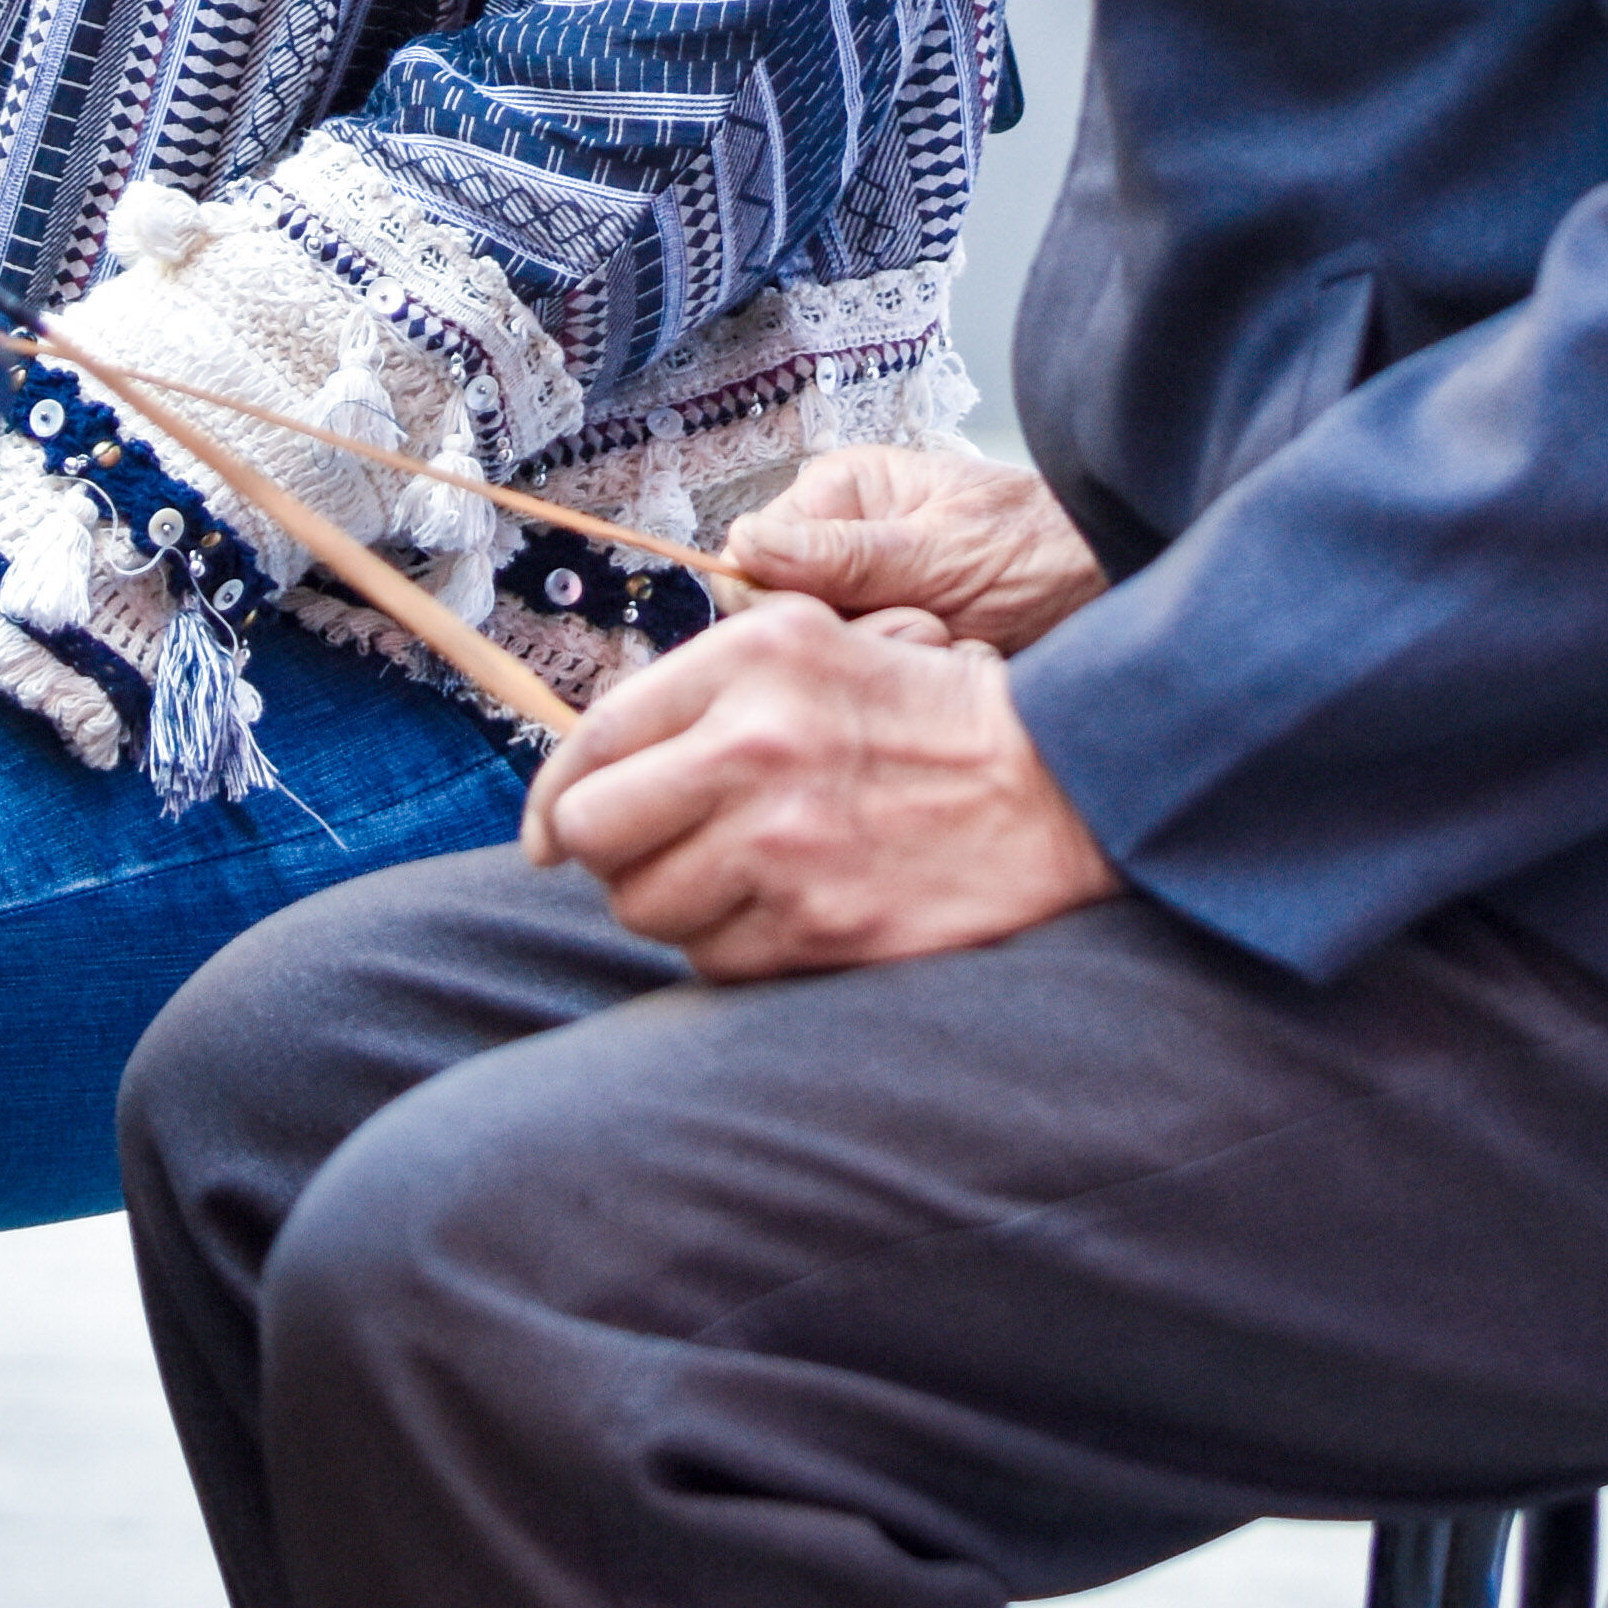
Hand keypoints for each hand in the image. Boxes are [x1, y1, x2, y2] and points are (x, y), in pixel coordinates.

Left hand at [519, 591, 1117, 977]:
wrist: (1058, 786)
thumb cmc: (921, 714)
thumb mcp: (810, 645)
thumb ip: (693, 692)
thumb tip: (576, 780)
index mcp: (752, 660)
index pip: (594, 737)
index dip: (555, 796)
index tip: (550, 832)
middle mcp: (757, 746)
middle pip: (594, 832)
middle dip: (610, 851)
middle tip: (655, 851)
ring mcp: (786, 846)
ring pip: (644, 908)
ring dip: (674, 903)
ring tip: (739, 875)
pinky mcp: (819, 929)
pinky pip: (710, 962)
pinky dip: (731, 947)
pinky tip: (783, 909)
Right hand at [724, 439, 1108, 652]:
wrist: (1112, 589)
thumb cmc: (1042, 550)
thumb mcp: (942, 552)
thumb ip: (845, 555)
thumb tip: (745, 544)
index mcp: (837, 493)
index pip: (752, 560)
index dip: (789, 605)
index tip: (852, 616)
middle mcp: (837, 541)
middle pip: (782, 617)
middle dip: (849, 637)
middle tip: (924, 627)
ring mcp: (862, 595)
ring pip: (821, 655)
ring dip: (880, 662)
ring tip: (949, 641)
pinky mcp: (888, 643)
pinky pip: (859, 679)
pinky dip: (899, 686)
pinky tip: (948, 668)